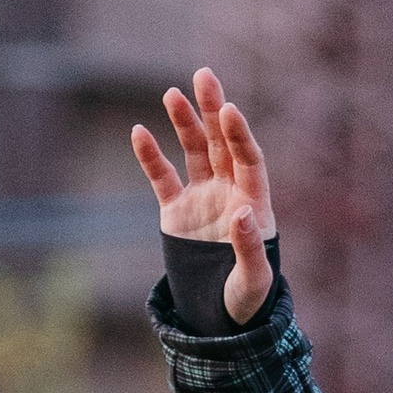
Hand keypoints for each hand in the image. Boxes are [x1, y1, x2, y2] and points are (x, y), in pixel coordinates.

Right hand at [132, 68, 275, 321]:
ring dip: (184, 121)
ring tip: (172, 94)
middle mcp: (229, 191)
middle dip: (213, 109)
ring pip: (193, 150)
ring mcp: (202, 197)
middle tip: (204, 76)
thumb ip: (249, 249)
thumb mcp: (253, 282)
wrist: (218, 316)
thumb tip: (241, 211)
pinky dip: (151, 156)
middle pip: (221, 142)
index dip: (239, 135)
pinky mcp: (176, 210)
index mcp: (254, 203)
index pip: (248, 159)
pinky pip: (162, 177)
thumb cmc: (245, 301)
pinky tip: (139, 132)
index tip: (229, 112)